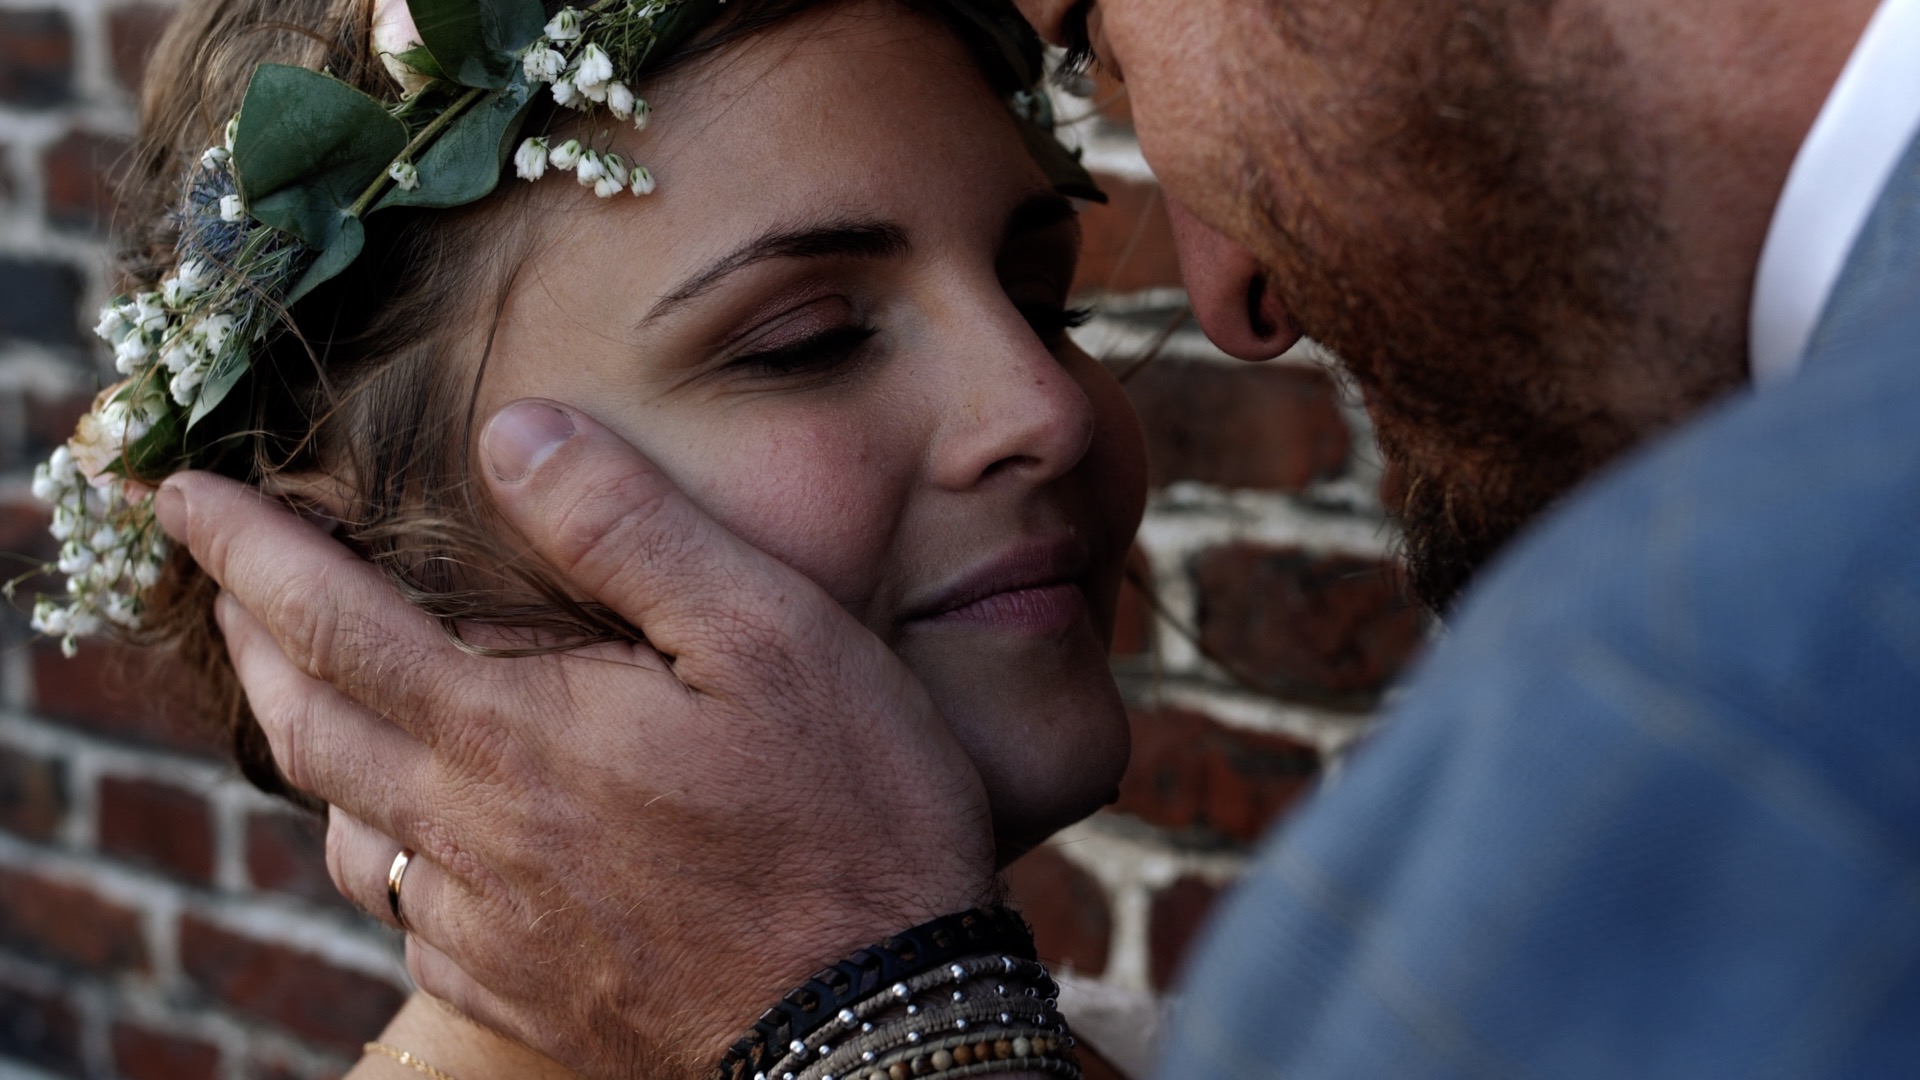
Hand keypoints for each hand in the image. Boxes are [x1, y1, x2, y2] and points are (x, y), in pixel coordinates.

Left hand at [155, 400, 998, 1077]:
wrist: (874, 1022)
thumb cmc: (846, 812)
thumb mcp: (769, 632)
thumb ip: (629, 530)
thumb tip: (511, 434)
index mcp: (512, 733)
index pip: (332, 621)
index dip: (245, 550)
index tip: (182, 495)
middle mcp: (470, 836)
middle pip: (306, 729)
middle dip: (248, 642)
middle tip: (223, 585)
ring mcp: (489, 928)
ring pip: (347, 838)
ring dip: (312, 755)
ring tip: (319, 707)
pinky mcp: (524, 993)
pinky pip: (411, 924)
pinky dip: (390, 862)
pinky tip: (425, 850)